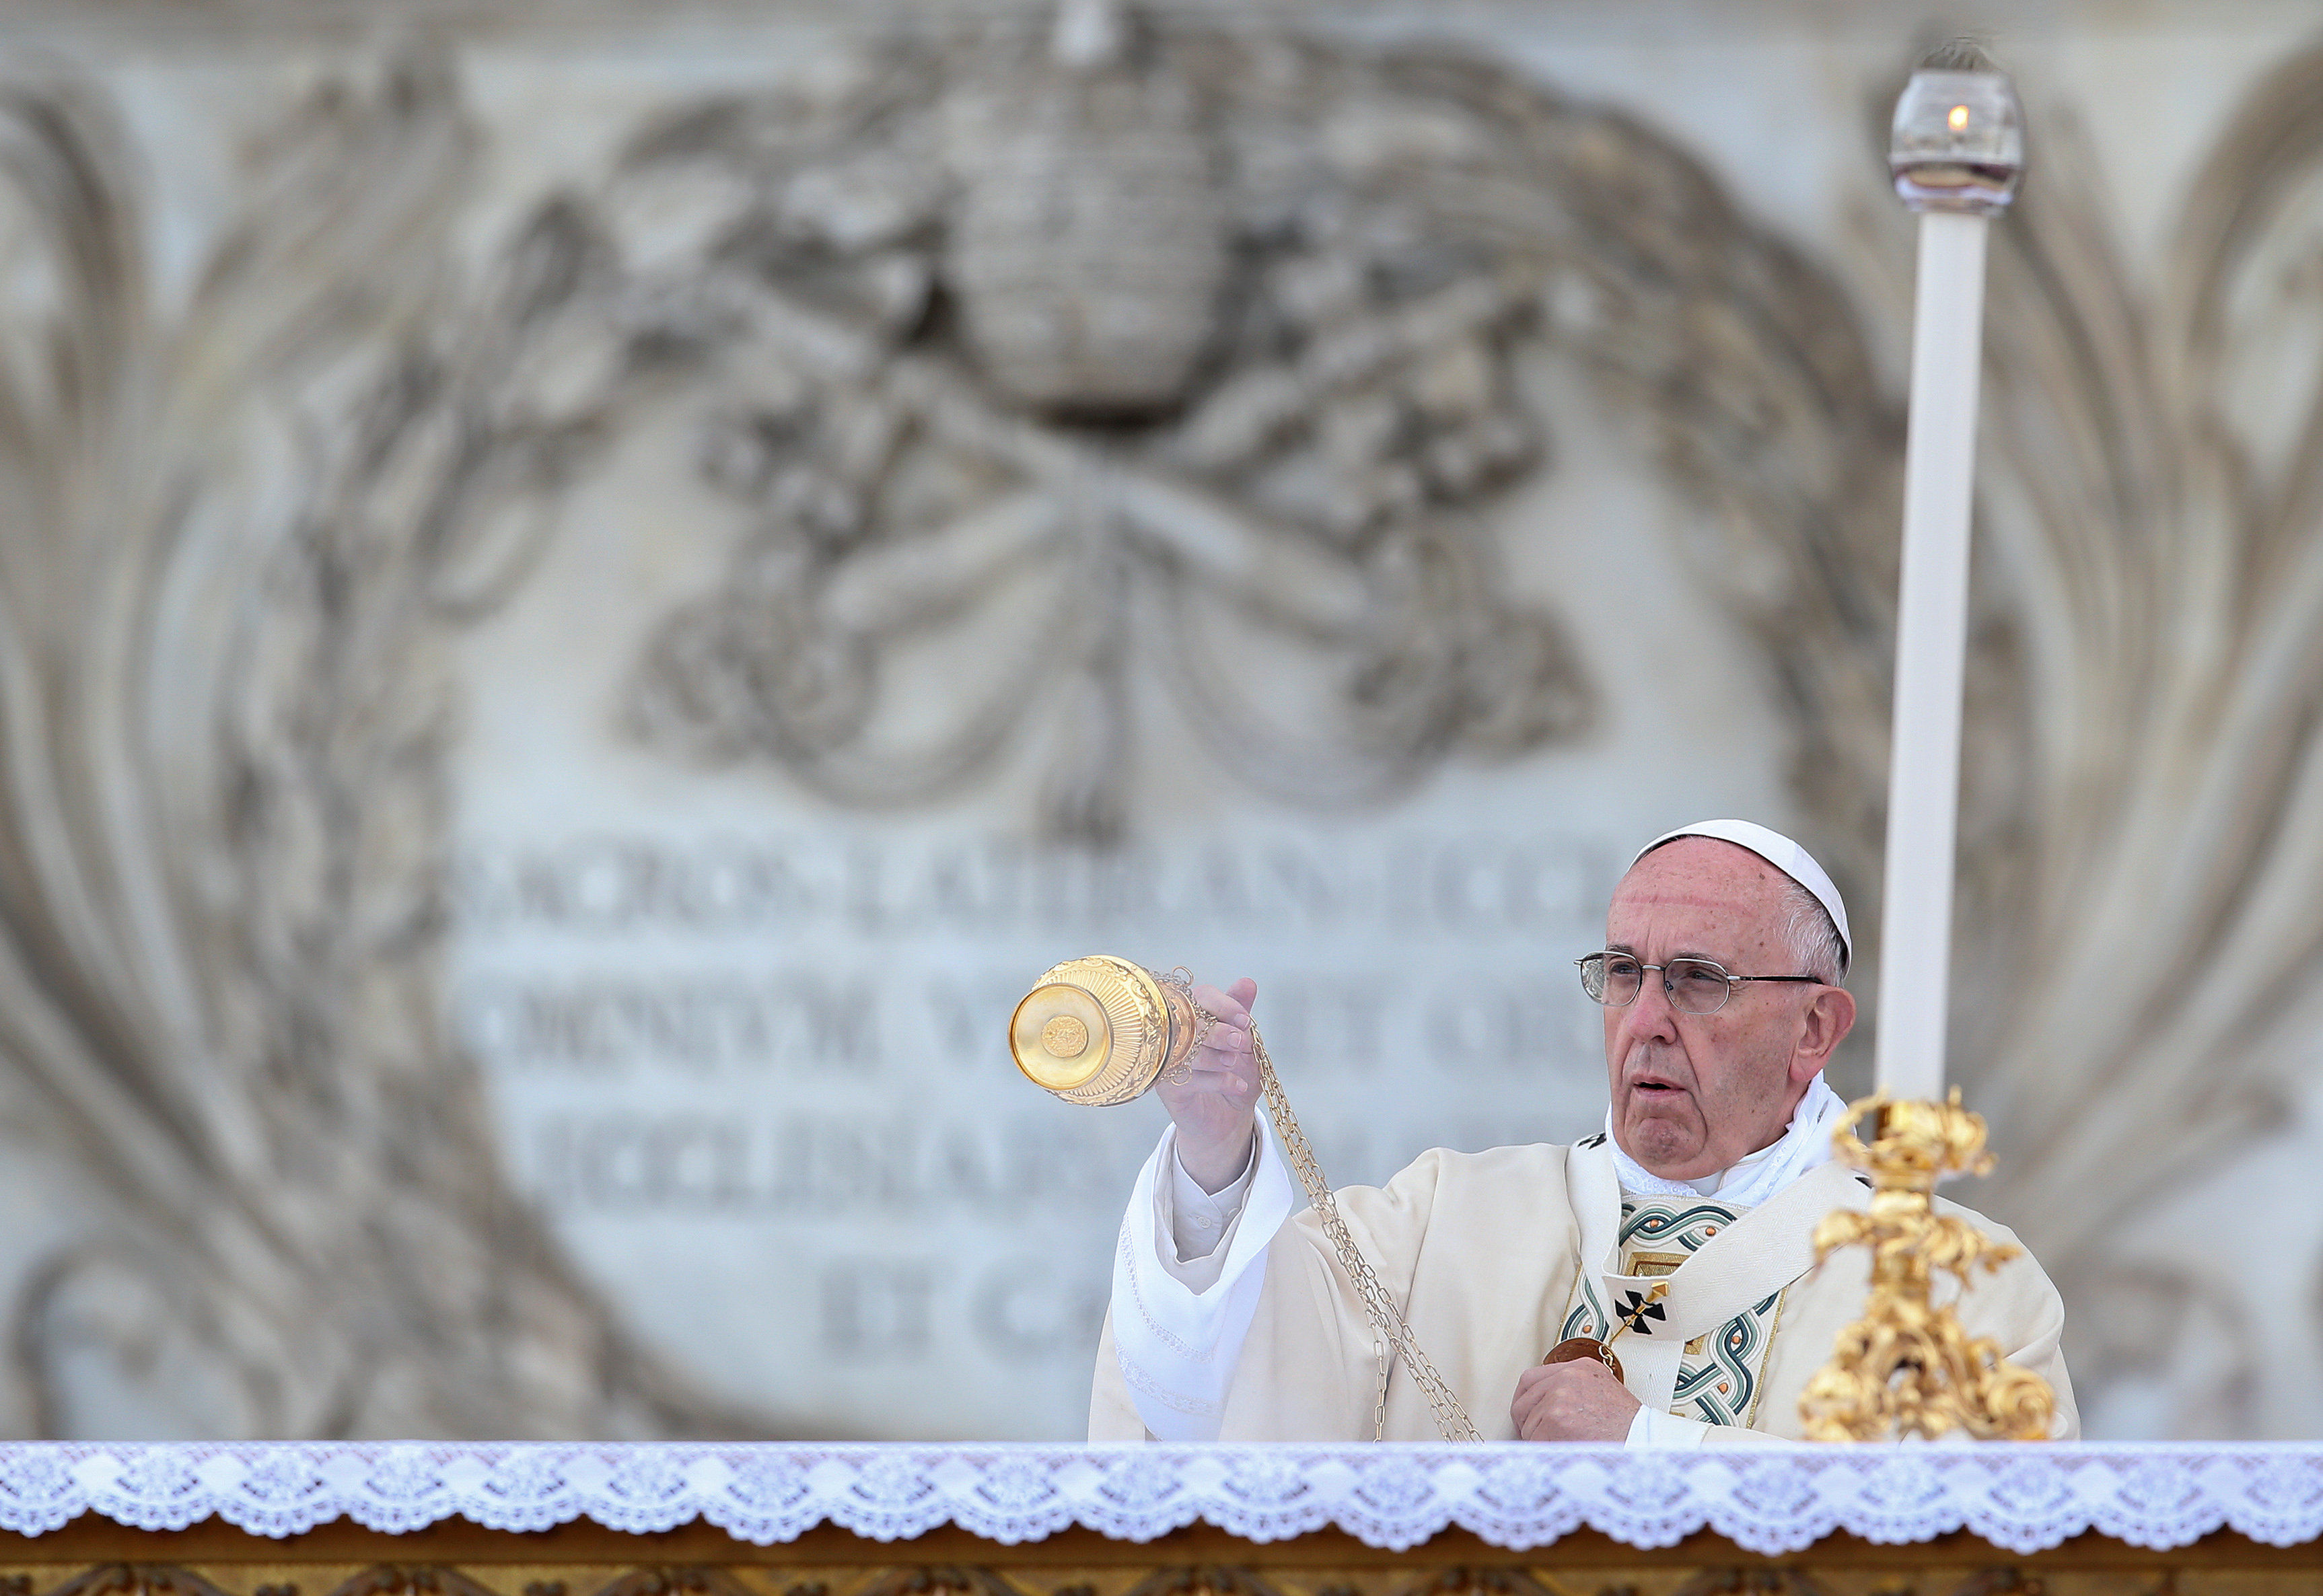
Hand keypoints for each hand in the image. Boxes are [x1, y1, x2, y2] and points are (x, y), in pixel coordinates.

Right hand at [1154, 977, 1260, 1191]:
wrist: (1226, 1116)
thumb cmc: (1232, 1072)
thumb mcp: (1244, 1043)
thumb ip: (1241, 1013)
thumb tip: (1247, 983)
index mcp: (1194, 1013)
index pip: (1202, 995)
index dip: (1225, 1004)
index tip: (1245, 1020)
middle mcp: (1175, 1032)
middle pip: (1192, 1021)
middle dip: (1222, 1032)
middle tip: (1242, 1044)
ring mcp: (1168, 1058)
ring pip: (1189, 1049)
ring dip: (1219, 1057)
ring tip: (1236, 1065)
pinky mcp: (1167, 1085)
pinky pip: (1191, 1077)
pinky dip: (1219, 1080)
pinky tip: (1237, 1085)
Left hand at [1510, 1356, 1640, 1441]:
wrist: (1645, 1443)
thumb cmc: (1629, 1427)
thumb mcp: (1603, 1392)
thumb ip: (1574, 1390)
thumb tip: (1545, 1404)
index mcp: (1580, 1368)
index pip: (1531, 1379)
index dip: (1527, 1401)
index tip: (1528, 1414)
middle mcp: (1567, 1378)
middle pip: (1523, 1400)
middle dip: (1528, 1422)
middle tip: (1539, 1437)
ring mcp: (1559, 1397)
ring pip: (1527, 1424)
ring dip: (1539, 1439)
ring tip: (1565, 1447)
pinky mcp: (1555, 1420)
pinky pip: (1533, 1441)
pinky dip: (1543, 1451)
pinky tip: (1563, 1454)